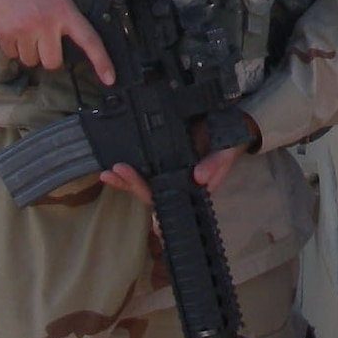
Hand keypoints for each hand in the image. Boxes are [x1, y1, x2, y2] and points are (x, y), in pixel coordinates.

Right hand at [0, 0, 113, 84]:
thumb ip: (64, 12)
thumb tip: (69, 35)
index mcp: (64, 9)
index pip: (89, 39)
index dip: (101, 61)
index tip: (110, 79)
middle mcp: (45, 22)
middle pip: (52, 62)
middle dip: (48, 56)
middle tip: (43, 41)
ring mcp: (22, 29)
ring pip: (30, 61)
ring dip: (28, 51)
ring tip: (23, 27)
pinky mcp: (1, 33)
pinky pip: (11, 54)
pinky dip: (11, 46)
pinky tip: (9, 25)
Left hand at [100, 114, 259, 204]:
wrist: (227, 129)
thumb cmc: (228, 146)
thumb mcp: (226, 153)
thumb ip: (215, 165)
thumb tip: (198, 177)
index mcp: (193, 189)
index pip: (172, 199)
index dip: (158, 204)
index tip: (148, 208)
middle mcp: (177, 186)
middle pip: (151, 193)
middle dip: (133, 184)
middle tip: (118, 171)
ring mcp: (167, 176)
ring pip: (143, 185)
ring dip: (124, 181)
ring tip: (109, 173)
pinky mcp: (160, 164)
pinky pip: (142, 171)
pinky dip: (127, 172)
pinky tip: (112, 170)